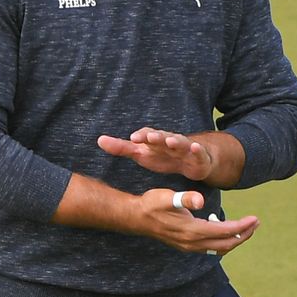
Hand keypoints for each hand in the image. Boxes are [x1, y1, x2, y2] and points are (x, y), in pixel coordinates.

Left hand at [99, 128, 216, 181]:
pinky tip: (195, 147)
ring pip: (180, 142)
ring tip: (171, 140)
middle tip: (149, 137)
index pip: (146, 136)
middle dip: (156, 136)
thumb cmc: (162, 155)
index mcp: (155, 140)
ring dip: (175, 140)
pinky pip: (197, 152)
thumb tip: (99, 140)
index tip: (133, 138)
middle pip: (162, 137)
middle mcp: (169, 140)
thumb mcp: (141, 153)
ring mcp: (184, 147)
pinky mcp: (197, 156)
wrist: (191, 161)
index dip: (141, 136)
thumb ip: (121, 148)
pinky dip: (196, 149)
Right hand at [135, 188, 259, 255]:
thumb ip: (185, 199)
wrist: (136, 218)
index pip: (225, 231)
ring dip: (234, 239)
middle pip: (226, 244)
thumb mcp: (168, 197)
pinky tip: (223, 228)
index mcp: (192, 231)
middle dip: (243, 234)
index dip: (242, 226)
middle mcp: (192, 242)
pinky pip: (210, 248)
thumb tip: (201, 200)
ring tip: (245, 227)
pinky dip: (222, 241)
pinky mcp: (186, 246)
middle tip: (256, 223)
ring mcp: (189, 247)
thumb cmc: (152, 204)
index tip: (255, 218)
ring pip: (219, 248)